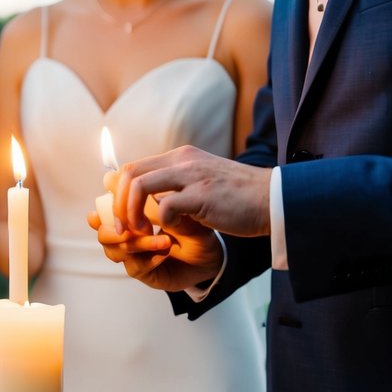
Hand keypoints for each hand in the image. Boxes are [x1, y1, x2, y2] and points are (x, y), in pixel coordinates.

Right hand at [88, 209, 222, 290]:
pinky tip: (165, 253)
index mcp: (131, 212)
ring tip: (164, 241)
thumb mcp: (181, 210)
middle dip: (118, 227)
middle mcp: (127, 233)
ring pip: (114, 249)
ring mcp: (131, 253)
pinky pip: (133, 266)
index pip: (105, 205)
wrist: (210, 256)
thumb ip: (160, 202)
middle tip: (142, 225)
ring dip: (137, 243)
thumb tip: (142, 192)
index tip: (127, 200)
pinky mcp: (140, 270)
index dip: (111, 203)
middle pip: (102, 230)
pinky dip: (149, 259)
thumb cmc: (194, 230)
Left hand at [112, 147, 271, 238]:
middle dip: (117, 204)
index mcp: (180, 157)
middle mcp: (183, 161)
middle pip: (129, 174)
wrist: (274, 199)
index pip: (133, 167)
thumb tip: (143, 196)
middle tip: (124, 229)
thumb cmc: (237, 198)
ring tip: (140, 232)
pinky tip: (171, 234)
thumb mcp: (201, 182)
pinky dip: (160, 223)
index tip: (120, 217)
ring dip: (131, 213)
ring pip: (139, 186)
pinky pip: (165, 206)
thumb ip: (175, 184)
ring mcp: (192, 176)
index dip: (118, 193)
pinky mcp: (203, 195)